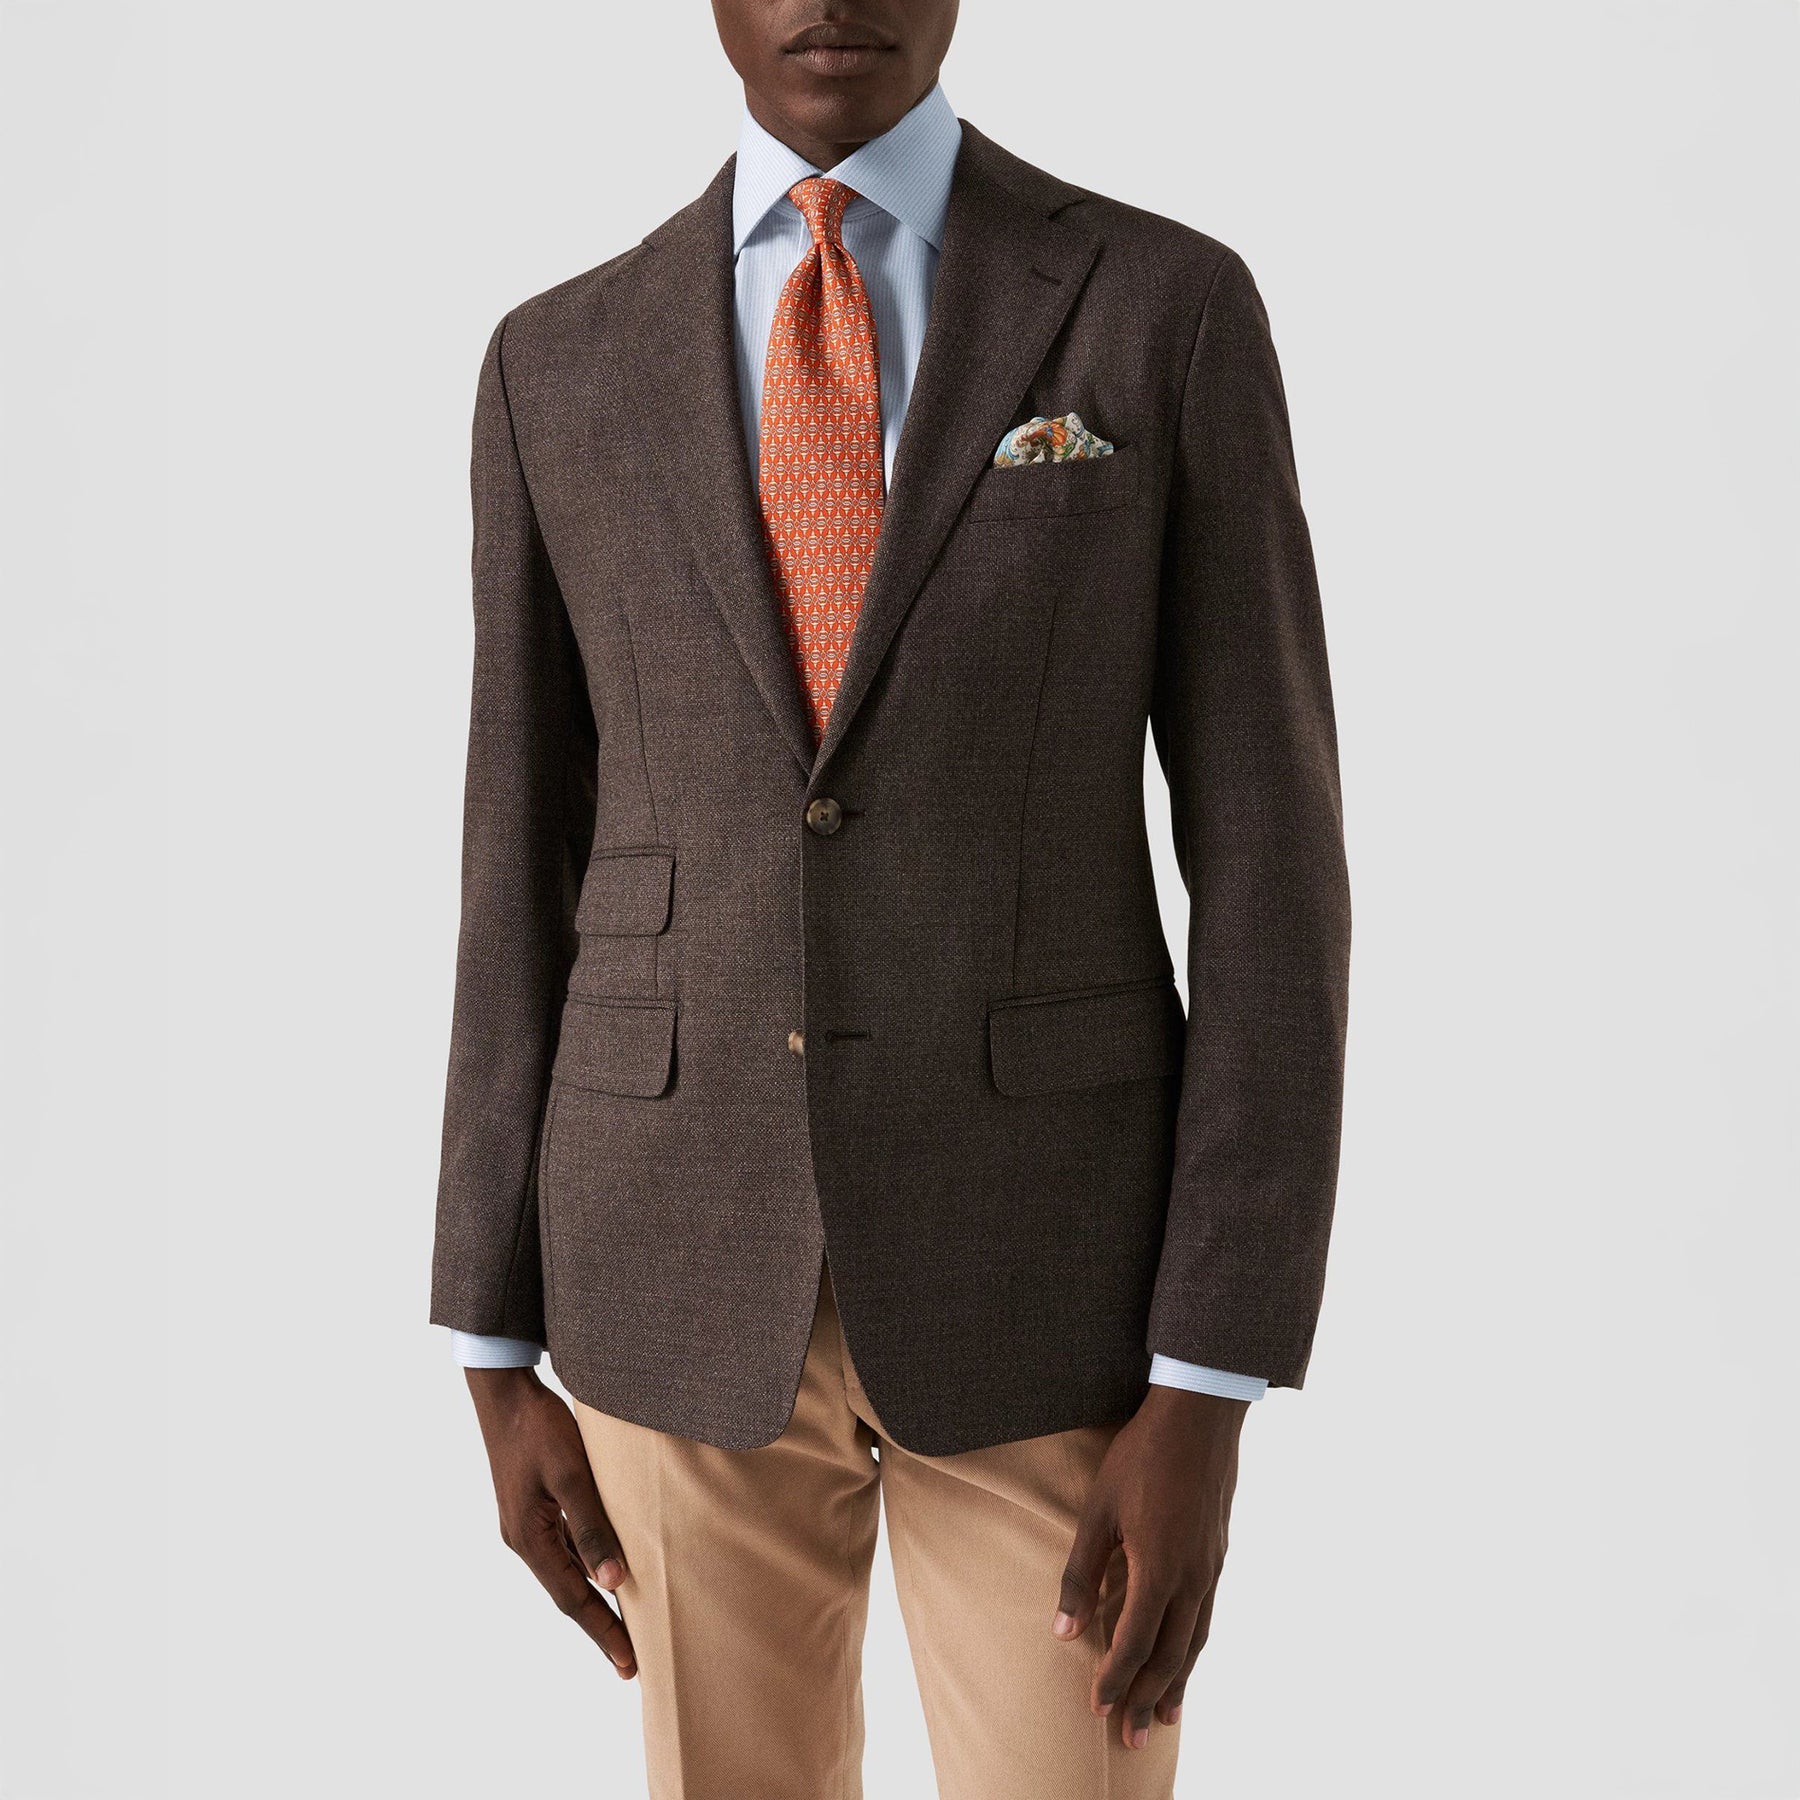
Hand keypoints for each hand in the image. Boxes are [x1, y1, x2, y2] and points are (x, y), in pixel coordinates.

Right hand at [465, 1366, 635, 1676]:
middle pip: (568, 1593)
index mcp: (529, 1539)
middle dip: (600, 1625)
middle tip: (631, 1660)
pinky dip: (588, 1565)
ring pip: (567, 1571)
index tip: (628, 1663)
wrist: (506, 1393)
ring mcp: (527, 1525)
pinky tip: (608, 1569)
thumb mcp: (572, 1474)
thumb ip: (592, 1525)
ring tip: (627, 1623)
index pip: (572, 1599)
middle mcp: (524, 1539)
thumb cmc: (539, 1429)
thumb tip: (613, 1578)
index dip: (602, 1630)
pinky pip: (565, 1548)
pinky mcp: (534, 1509)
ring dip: (594, 1598)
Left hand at [1053, 1385, 1245, 1747]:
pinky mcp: (1218, 1556)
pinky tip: (1184, 1658)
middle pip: (1169, 1657)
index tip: (1097, 1708)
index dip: (1114, 1680)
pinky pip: (1206, 1619)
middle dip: (1148, 1700)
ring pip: (1194, 1643)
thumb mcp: (1098, 1511)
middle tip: (1132, 1738)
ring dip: (1177, 1684)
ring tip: (1166, 1718)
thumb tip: (1064, 1630)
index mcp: (1158, 1570)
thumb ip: (1081, 1573)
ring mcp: (1211, 1569)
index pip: (1133, 1644)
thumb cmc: (1140, 1458)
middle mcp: (1192, 1579)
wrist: (1199, 1418)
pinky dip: (1192, 1650)